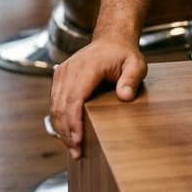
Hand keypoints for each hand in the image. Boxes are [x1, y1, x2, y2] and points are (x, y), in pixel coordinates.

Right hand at [47, 38, 146, 159]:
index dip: (74, 122)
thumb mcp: (136, 64)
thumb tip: (125, 96)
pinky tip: (66, 134)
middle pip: (62, 105)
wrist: (111, 39)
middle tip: (76, 152)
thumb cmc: (123, 54)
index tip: (78, 141)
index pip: (75, 98)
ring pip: (55, 105)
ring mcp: (63, 71)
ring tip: (72, 148)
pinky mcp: (59, 76)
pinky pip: (54, 101)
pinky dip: (59, 119)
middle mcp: (71, 68)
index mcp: (88, 66)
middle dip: (67, 132)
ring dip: (61, 128)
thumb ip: (131, 79)